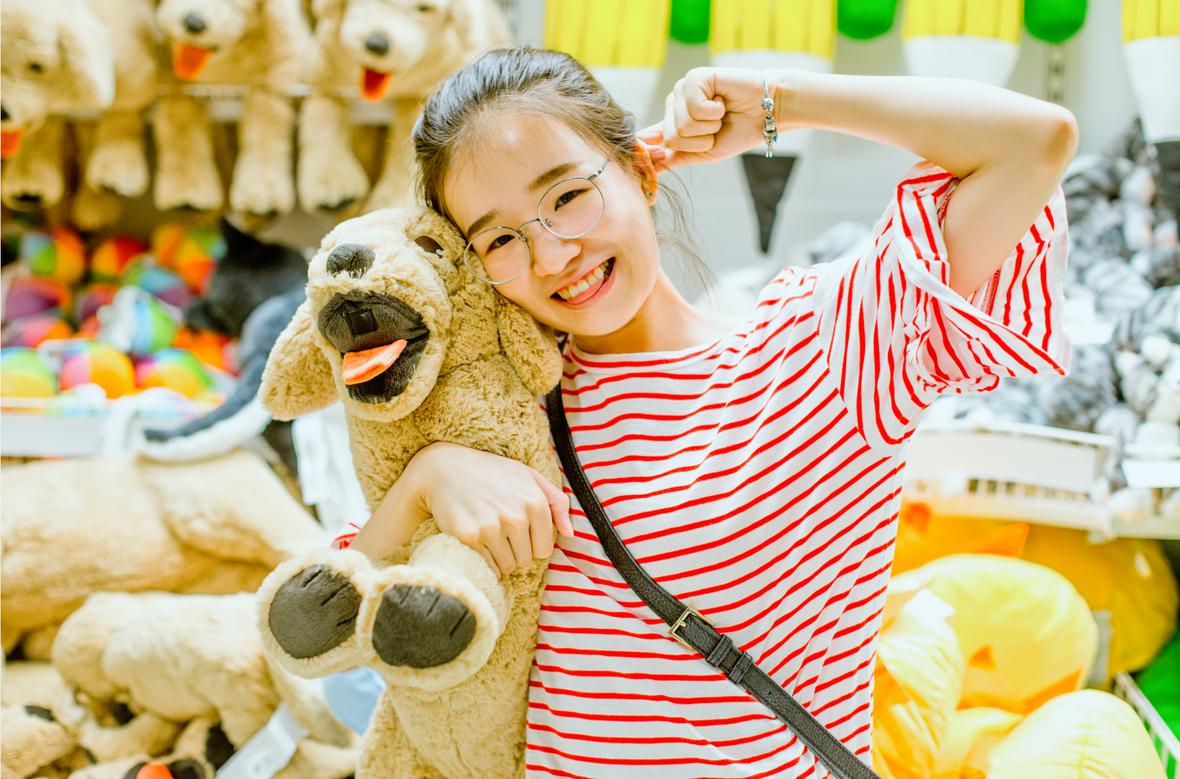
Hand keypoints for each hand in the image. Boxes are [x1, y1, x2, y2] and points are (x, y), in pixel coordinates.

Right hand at [412, 442, 573, 576]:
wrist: (445, 468)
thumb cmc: (491, 473)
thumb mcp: (529, 476)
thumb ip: (556, 502)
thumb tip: (570, 534)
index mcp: (535, 501)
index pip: (544, 549)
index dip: (531, 544)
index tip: (518, 533)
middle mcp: (516, 516)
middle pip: (525, 560)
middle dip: (515, 551)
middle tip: (499, 532)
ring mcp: (491, 527)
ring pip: (507, 566)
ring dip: (499, 558)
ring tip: (488, 536)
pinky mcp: (469, 537)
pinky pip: (487, 567)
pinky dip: (484, 561)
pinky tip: (476, 542)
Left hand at [640, 67, 789, 172]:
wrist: (768, 113)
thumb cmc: (739, 131)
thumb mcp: (705, 152)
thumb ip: (676, 157)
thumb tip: (648, 165)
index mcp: (674, 121)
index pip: (650, 138)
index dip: (646, 151)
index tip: (643, 165)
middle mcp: (675, 104)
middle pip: (670, 138)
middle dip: (699, 142)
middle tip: (716, 128)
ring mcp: (682, 90)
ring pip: (682, 126)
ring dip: (709, 127)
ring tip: (721, 114)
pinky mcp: (694, 78)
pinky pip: (695, 108)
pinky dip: (715, 112)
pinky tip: (722, 101)